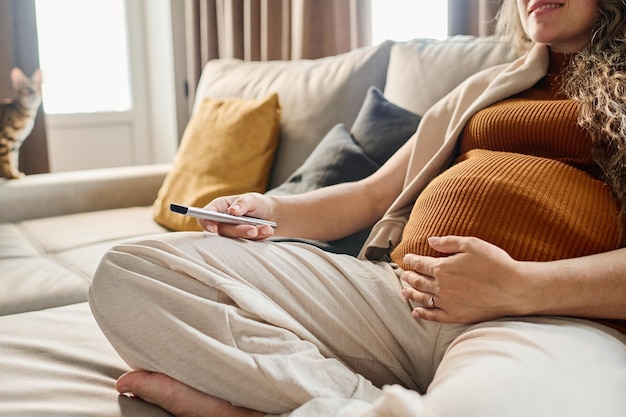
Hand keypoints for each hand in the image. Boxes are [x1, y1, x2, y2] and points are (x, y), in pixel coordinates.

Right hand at [199, 192, 275, 240]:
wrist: (271, 214)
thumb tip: (232, 210)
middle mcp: (222, 221)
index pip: (206, 215)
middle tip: (253, 230)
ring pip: (236, 238)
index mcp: (220, 207)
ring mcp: (231, 232)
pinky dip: (259, 237)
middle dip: (239, 231)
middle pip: (223, 230)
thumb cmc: (257, 203)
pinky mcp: (240, 241)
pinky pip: (247, 243)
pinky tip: (268, 230)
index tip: (213, 228)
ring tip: (267, 228)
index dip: (206, 222)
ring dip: (252, 234)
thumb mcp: (252, 198)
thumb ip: (242, 203)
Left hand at [400, 236, 528, 322]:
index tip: (407, 259)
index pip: (420, 263)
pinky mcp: (456, 316)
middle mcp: (441, 287)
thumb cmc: (495, 263)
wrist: (513, 289)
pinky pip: (433, 316)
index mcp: (442, 268)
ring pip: (423, 298)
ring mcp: (447, 303)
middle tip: (405, 275)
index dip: (412, 260)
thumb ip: (448, 242)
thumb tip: (430, 240)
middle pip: (418, 281)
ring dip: (411, 294)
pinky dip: (422, 314)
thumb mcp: (471, 244)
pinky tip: (416, 312)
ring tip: (404, 292)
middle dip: (410, 277)